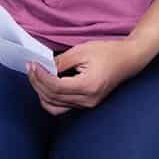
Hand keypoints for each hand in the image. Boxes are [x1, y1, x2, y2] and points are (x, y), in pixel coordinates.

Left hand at [26, 40, 147, 115]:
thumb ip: (61, 61)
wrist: (128, 59)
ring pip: (55, 106)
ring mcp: (88, 104)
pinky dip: (51, 98)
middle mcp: (88, 100)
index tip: (32, 64)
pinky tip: (46, 84)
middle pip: (53, 98)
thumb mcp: (82, 51)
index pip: (55, 87)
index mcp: (88, 86)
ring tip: (36, 75)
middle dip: (37, 83)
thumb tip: (43, 67)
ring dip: (41, 92)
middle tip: (30, 67)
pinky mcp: (87, 103)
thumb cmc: (108, 52)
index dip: (40, 77)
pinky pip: (63, 106)